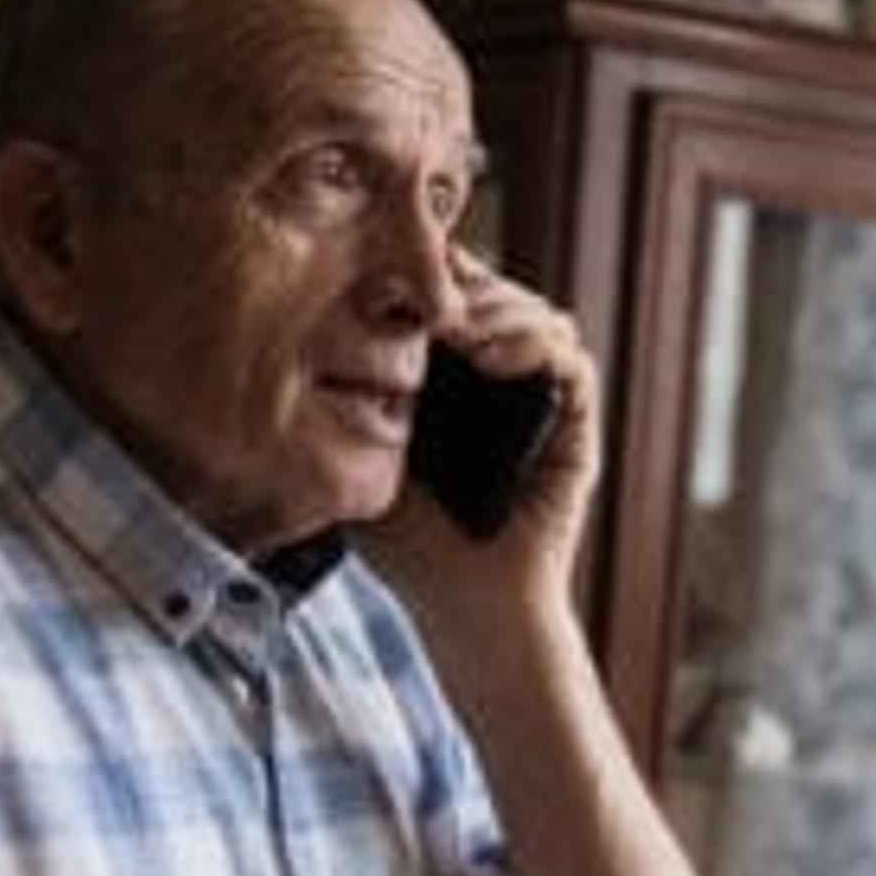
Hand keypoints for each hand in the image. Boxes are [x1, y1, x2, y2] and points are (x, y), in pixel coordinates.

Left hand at [374, 252, 603, 610]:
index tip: (379, 282)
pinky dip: (532, 343)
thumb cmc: (408, 544)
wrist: (467, 604)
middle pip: (494, 288)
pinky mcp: (575, 420)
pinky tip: (488, 359)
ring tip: (450, 330)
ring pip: (535, 310)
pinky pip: (567, 356)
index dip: (420, 271)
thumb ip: (343, 397)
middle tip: (418, 299)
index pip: (445, 292)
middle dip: (458, 283)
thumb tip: (299, 322)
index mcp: (452, 377)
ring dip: (494, 309)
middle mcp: (503, 378)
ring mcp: (542, 395)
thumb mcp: (360, 454)